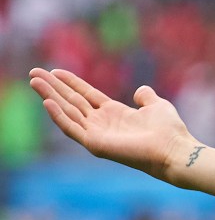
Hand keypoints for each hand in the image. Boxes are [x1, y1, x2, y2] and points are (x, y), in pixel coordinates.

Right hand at [29, 68, 198, 182]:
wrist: (174, 149)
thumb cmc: (169, 130)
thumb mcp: (157, 105)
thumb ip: (146, 97)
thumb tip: (141, 90)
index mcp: (114, 113)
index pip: (86, 95)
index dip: (71, 83)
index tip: (55, 71)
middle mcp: (102, 123)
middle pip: (72, 101)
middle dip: (53, 87)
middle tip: (34, 73)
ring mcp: (96, 134)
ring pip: (67, 112)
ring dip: (49, 96)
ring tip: (34, 81)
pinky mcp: (95, 144)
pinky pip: (72, 128)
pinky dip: (58, 116)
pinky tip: (47, 102)